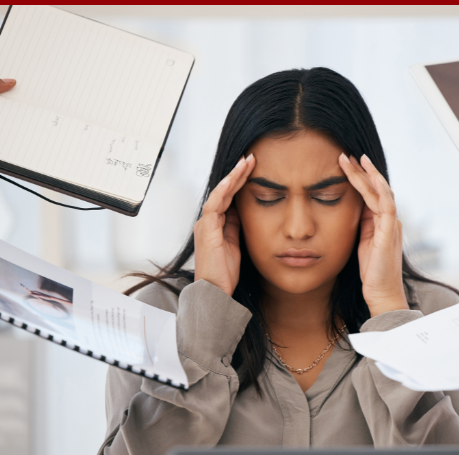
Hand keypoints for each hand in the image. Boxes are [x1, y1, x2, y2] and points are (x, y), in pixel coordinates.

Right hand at [193, 155, 254, 295]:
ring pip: (219, 193)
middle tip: (250, 158)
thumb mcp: (236, 244)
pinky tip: (232, 179)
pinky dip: (222, 190)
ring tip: (245, 162)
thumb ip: (236, 227)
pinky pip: (214, 205)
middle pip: (224, 191)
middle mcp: (208, 221)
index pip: (228, 197)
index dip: (240, 182)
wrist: (215, 291)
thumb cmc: (224, 272)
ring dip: (232, 177)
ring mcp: (205, 224)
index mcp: (215, 225)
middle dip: (237, 173)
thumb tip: (243, 211)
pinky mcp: (206, 230)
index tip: (252, 169)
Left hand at [338, 153, 407, 316]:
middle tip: (346, 155)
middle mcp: (390, 220)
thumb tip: (352, 209)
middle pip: (377, 188)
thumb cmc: (371, 272)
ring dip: (367, 174)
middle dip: (361, 171)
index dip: (360, 179)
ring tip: (354, 159)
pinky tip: (368, 175)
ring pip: (381, 191)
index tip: (346, 165)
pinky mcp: (390, 231)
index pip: (372, 195)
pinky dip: (378, 188)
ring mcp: (392, 224)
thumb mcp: (362, 243)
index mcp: (383, 223)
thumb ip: (361, 226)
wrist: (382, 293)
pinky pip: (386, 203)